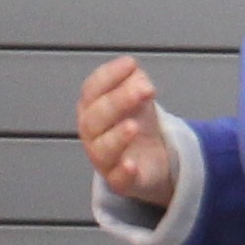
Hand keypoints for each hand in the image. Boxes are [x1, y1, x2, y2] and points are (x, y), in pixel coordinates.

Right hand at [76, 56, 181, 206]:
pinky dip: (123, 171)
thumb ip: (135, 81)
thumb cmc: (137, 123)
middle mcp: (92, 133)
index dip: (109, 76)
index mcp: (92, 108)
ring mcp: (104, 158)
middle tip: (143, 89)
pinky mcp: (120, 180)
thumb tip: (134, 72)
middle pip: (96, 117)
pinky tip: (131, 164)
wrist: (152, 159)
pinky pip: (117, 178)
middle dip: (118, 101)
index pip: (92, 89)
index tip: (130, 64)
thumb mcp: (137, 97)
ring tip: (134, 126)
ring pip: (102, 149)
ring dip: (117, 136)